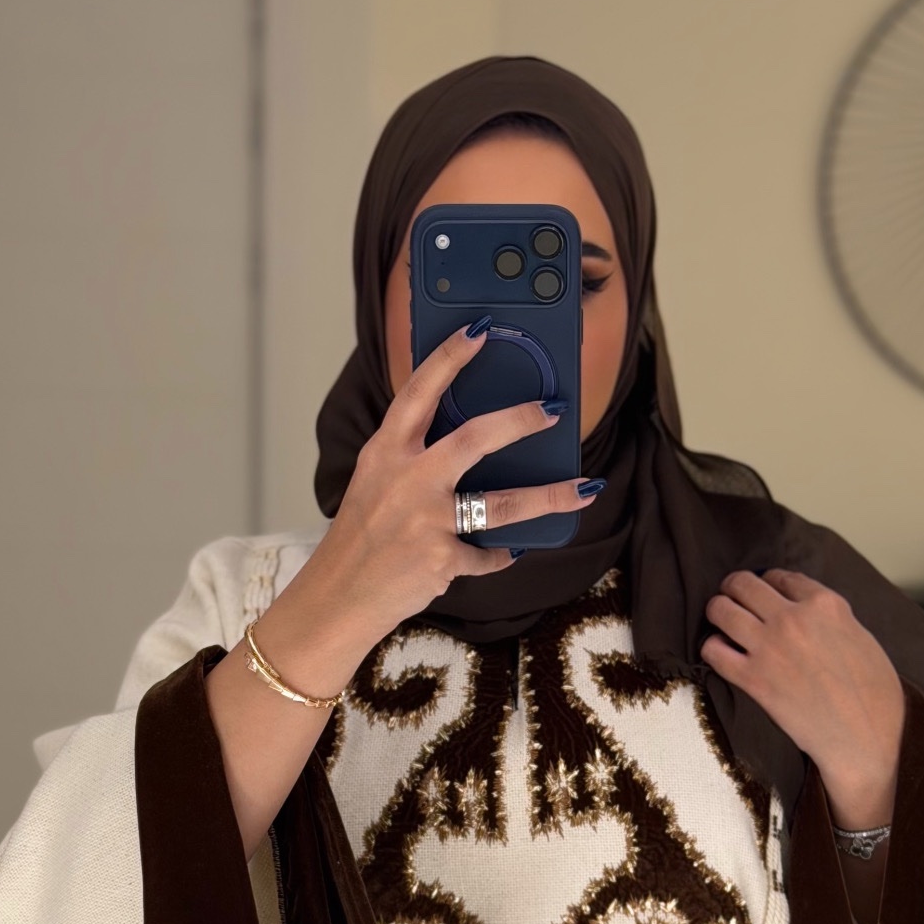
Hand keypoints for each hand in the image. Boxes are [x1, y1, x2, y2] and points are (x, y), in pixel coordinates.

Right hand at [315, 321, 589, 657]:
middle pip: (474, 439)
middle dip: (521, 420)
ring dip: (550, 496)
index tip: (480, 329)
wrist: (340, 594)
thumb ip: (413, 456)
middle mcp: (407, 480)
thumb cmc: (362, 534)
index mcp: (386, 452)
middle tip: (554, 410)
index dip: (451, 357)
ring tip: (583, 489)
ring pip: (503, 504)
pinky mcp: (441, 560)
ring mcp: (426, 521)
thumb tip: (470, 440)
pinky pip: (488, 554)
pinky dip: (501, 554)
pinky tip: (510, 551)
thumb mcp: (377, 481)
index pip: (420, 391)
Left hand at [701, 568, 904, 827]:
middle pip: (744, 584)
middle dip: (735, 588)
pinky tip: (721, 653)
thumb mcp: (861, 637)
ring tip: (721, 620)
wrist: (863, 737)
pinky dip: (712, 648)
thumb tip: (812, 616)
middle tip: (734, 599)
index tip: (767, 593)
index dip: (769, 583)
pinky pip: (713, 650)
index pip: (782, 576)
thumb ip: (832, 619)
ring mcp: (769, 646)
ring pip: (721, 609)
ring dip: (718, 611)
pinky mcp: (752, 678)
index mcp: (825, 604)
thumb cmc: (874, 693)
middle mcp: (793, 617)